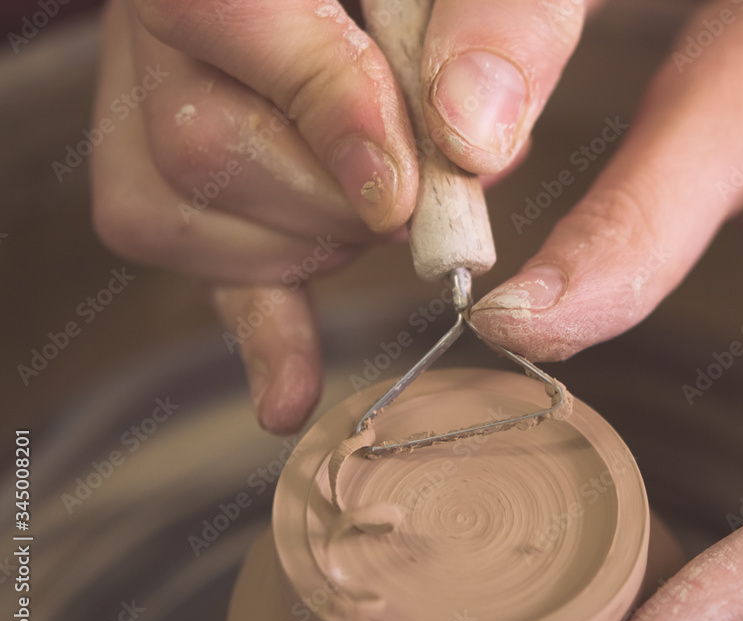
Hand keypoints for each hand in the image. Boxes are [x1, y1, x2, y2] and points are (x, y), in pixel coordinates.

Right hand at [91, 0, 597, 432]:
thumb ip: (514, 18)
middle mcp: (171, 20)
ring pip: (170, 213)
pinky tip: (291, 395)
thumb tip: (473, 136)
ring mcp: (165, 97)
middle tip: (422, 195)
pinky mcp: (204, 178)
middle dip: (334, 202)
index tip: (410, 183)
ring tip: (384, 213)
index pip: (215, 12)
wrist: (468, 7)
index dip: (322, 108)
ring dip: (305, 247)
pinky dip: (259, 330)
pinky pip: (195, 257)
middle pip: (198, 146)